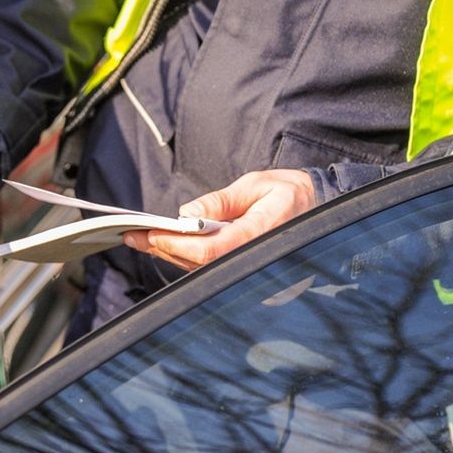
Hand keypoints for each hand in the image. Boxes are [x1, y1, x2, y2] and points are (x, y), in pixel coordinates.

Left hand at [124, 169, 315, 270]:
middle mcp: (254, 257)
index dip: (177, 244)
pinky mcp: (246, 267)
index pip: (211, 249)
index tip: (152, 234)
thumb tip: (186, 213)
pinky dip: (184, 256)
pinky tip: (164, 245)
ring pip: (201, 268)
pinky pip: (210, 266)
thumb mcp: (255, 184)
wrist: (319, 207)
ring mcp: (250, 267)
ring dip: (169, 254)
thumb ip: (221, 201)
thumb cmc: (288, 192)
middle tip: (133, 237)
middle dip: (164, 249)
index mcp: (260, 234)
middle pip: (199, 263)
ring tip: (140, 239)